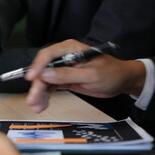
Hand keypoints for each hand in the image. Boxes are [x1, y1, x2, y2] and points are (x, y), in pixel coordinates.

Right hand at [25, 39, 145, 112]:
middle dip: (37, 85)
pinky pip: (50, 87)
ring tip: (37, 106)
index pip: (48, 55)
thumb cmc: (112, 73)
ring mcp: (62, 69)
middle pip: (43, 70)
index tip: (31, 78)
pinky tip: (42, 105)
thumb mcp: (91, 75)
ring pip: (44, 80)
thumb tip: (45, 74)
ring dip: (39, 93)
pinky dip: (45, 96)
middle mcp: (63, 57)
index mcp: (70, 49)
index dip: (37, 66)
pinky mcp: (63, 79)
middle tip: (33, 99)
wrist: (123, 81)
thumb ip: (68, 74)